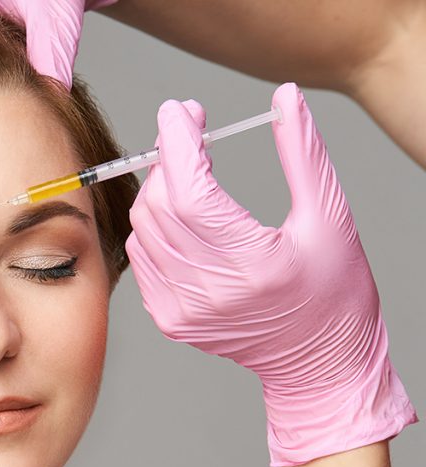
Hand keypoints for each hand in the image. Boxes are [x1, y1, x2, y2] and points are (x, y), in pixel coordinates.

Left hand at [125, 83, 417, 466]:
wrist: (318, 360)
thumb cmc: (334, 290)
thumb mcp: (330, 216)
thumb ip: (303, 153)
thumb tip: (284, 97)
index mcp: (253, 264)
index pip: (192, 192)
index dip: (179, 142)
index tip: (180, 110)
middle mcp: (210, 291)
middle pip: (159, 206)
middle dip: (168, 158)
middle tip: (190, 132)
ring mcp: (183, 310)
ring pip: (142, 229)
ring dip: (158, 189)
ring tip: (188, 171)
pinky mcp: (169, 320)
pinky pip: (141, 257)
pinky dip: (153, 227)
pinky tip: (182, 216)